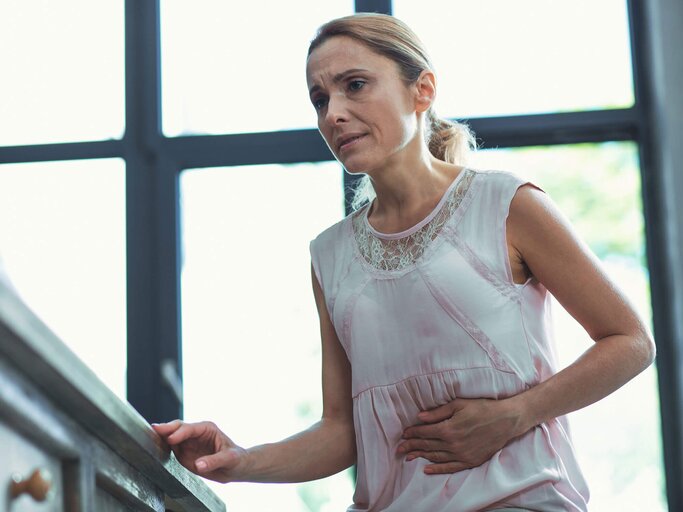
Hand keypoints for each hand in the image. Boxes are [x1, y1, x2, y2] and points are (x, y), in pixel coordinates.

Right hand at [152, 420, 249, 482]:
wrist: (235, 467)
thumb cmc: (236, 459)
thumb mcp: (229, 459)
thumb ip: (213, 461)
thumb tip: (198, 465)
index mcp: (207, 429)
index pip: (190, 428)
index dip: (180, 432)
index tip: (170, 438)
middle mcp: (195, 433)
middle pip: (178, 428)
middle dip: (166, 428)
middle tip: (154, 429)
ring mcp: (188, 442)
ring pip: (171, 436)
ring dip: (161, 436)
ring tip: (149, 437)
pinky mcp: (183, 452)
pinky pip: (170, 448)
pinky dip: (161, 446)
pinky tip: (153, 447)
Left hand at [397, 397, 528, 474]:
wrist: (506, 420)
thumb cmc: (483, 408)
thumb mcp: (459, 404)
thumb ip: (438, 412)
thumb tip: (420, 417)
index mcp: (449, 429)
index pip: (425, 433)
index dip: (413, 433)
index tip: (404, 434)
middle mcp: (453, 444)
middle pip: (427, 446)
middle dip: (411, 446)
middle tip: (399, 449)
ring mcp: (462, 455)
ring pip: (436, 457)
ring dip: (420, 456)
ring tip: (408, 457)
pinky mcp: (470, 461)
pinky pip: (450, 468)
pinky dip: (437, 469)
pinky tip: (427, 469)